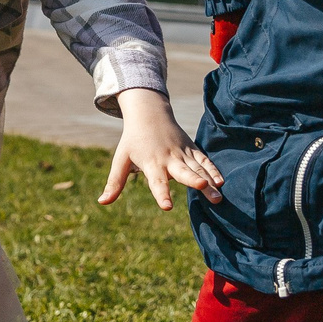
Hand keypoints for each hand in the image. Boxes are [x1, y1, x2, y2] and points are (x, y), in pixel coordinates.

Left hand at [100, 88, 223, 210]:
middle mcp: (169, 159)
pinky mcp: (192, 149)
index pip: (156, 182)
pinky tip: (221, 182)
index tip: (167, 207)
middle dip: (194, 181)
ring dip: (209, 182)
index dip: (162, 194)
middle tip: (203, 188)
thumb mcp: (120, 160)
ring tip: (218, 198)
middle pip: (183, 172)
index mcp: (151, 163)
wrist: (149, 114)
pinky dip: (213, 170)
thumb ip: (115, 182)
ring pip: (198, 168)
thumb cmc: (133, 141)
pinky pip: (204, 161)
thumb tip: (102, 202)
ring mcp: (182, 153)